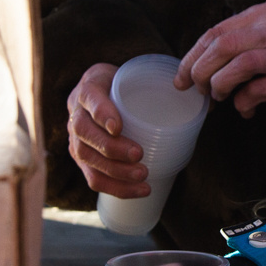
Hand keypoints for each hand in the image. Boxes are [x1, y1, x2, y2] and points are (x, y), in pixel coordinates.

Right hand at [67, 63, 148, 197]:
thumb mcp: (133, 75)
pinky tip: (139, 191)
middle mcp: (76, 113)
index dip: (101, 113)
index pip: (89, 98)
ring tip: (143, 175)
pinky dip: (116, 188)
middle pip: (85, 133)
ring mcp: (75, 139)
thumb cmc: (124, 87)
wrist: (104, 96)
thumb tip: (190, 94)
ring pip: (87, 158)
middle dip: (112, 148)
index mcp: (88, 88)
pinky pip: (92, 178)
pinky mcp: (82, 160)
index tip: (117, 126)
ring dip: (115, 171)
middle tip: (139, 154)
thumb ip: (153, 81)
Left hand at [176, 1, 265, 119]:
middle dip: (201, 71)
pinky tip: (245, 109)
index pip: (217, 30)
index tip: (181, 76)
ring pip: (240, 64)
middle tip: (197, 89)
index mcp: (265, 13)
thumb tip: (197, 66)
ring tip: (219, 98)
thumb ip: (240, 41)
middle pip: (224, 45)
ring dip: (221, 85)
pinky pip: (260, 90)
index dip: (192, 55)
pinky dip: (244, 102)